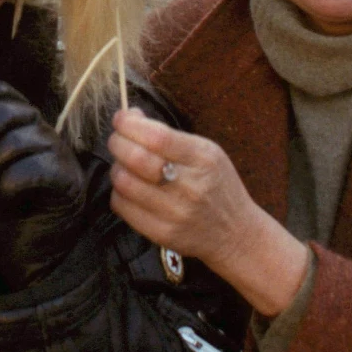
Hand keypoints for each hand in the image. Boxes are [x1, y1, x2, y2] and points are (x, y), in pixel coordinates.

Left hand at [0, 81, 86, 289]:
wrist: (20, 257)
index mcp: (17, 126)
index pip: (0, 92)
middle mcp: (40, 133)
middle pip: (8, 109)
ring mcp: (58, 153)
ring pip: (19, 140)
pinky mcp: (68, 179)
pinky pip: (34, 167)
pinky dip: (10, 185)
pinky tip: (7, 201)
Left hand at [108, 108, 308, 316]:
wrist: (235, 233)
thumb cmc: (216, 185)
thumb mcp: (207, 153)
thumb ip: (169, 135)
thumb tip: (130, 118)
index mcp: (203, 159)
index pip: (157, 137)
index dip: (129, 124)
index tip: (121, 119)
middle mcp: (190, 187)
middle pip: (135, 159)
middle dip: (117, 143)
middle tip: (117, 140)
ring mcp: (175, 213)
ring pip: (124, 182)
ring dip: (116, 168)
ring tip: (124, 165)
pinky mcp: (162, 233)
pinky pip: (122, 206)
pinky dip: (118, 192)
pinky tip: (129, 188)